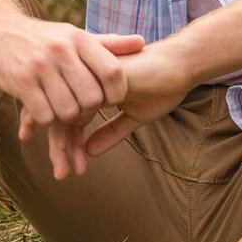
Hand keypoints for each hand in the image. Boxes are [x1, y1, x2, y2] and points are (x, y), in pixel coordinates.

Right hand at [0, 7, 143, 178]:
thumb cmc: (41, 37)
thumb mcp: (74, 35)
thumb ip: (109, 44)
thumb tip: (143, 42)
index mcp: (79, 39)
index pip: (113, 72)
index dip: (116, 92)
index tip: (109, 99)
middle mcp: (61, 50)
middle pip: (92, 98)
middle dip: (89, 110)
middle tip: (80, 107)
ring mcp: (39, 66)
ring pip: (68, 111)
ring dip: (66, 117)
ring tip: (60, 107)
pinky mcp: (19, 81)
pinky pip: (44, 115)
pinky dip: (46, 118)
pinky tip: (42, 108)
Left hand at [20, 37, 191, 178]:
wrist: (182, 66)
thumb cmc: (161, 87)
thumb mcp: (134, 117)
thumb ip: (111, 132)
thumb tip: (88, 152)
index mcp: (92, 86)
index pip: (67, 113)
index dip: (63, 141)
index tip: (64, 168)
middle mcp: (86, 79)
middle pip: (59, 114)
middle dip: (58, 147)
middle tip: (61, 175)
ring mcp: (90, 76)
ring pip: (65, 112)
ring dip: (64, 145)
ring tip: (66, 171)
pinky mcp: (99, 77)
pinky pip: (79, 105)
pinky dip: (76, 134)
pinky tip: (81, 153)